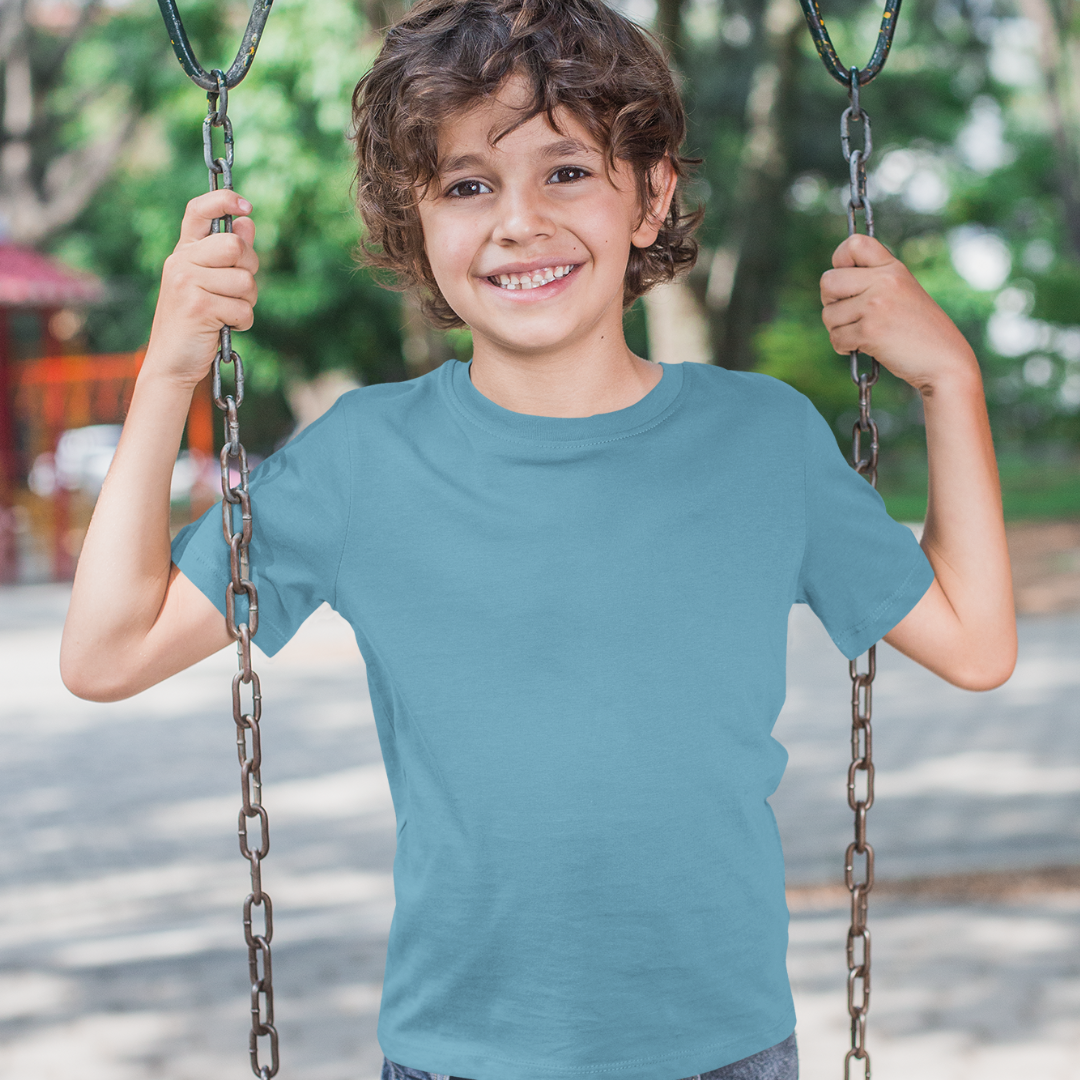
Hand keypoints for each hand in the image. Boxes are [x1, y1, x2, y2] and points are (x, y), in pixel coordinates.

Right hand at [144, 189, 258, 389]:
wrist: (171, 363)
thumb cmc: (194, 324)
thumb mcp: (208, 284)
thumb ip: (227, 255)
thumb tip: (247, 221)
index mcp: (183, 252)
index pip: (198, 210)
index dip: (223, 200)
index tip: (246, 207)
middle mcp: (180, 261)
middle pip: (236, 245)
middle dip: (249, 269)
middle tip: (237, 291)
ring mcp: (187, 282)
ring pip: (245, 280)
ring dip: (247, 302)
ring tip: (226, 314)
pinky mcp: (198, 306)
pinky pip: (243, 308)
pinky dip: (243, 322)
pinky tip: (225, 328)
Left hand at [820, 234, 975, 393]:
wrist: (944, 360)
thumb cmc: (919, 330)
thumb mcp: (902, 292)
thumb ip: (872, 281)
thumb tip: (830, 282)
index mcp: (892, 267)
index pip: (853, 244)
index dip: (839, 260)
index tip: (846, 279)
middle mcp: (884, 281)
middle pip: (827, 281)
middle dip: (831, 302)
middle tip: (849, 313)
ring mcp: (876, 305)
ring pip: (828, 314)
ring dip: (839, 329)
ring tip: (863, 333)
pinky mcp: (869, 331)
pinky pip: (836, 337)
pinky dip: (844, 347)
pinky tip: (863, 347)